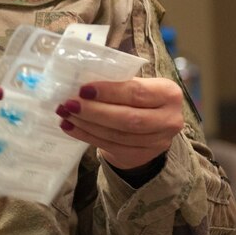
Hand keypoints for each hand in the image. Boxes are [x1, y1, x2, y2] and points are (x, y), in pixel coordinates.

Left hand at [55, 77, 184, 169]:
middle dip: (95, 111)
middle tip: (70, 104)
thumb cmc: (139, 98)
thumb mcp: (138, 84)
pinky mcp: (142, 156)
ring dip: (87, 124)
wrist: (151, 128)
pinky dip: (87, 136)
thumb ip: (118, 82)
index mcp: (169, 94)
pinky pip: (110, 146)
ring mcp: (157, 142)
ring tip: (66, 114)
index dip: (109, 92)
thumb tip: (82, 79)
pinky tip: (71, 127)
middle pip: (128, 118)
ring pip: (117, 135)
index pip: (137, 93)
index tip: (83, 89)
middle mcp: (169, 120)